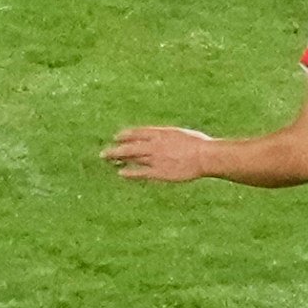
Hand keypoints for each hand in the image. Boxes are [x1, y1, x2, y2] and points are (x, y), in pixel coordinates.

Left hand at [103, 127, 217, 182]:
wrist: (204, 156)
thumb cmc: (197, 143)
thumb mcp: (179, 134)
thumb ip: (167, 136)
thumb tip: (162, 137)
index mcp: (159, 133)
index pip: (136, 133)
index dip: (124, 135)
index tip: (116, 137)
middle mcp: (153, 145)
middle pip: (129, 146)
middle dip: (115, 150)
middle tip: (103, 153)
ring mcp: (155, 159)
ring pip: (132, 159)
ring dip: (119, 160)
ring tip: (108, 161)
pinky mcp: (159, 172)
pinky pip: (141, 173)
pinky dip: (130, 173)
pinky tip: (121, 174)